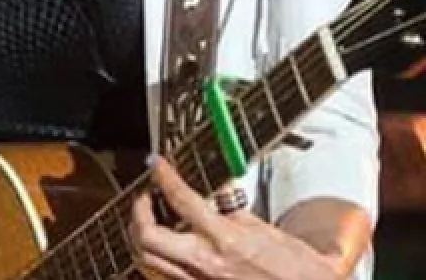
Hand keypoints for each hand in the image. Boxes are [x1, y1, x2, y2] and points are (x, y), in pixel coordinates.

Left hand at [130, 157, 341, 279]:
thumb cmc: (294, 269)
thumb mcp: (263, 229)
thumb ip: (229, 211)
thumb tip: (210, 194)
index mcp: (225, 240)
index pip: (182, 200)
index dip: (163, 176)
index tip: (156, 164)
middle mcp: (205, 263)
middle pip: (147, 236)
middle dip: (138, 210)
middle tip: (145, 195)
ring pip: (145, 259)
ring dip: (138, 235)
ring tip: (147, 218)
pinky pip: (158, 275)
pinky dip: (150, 258)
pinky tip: (158, 247)